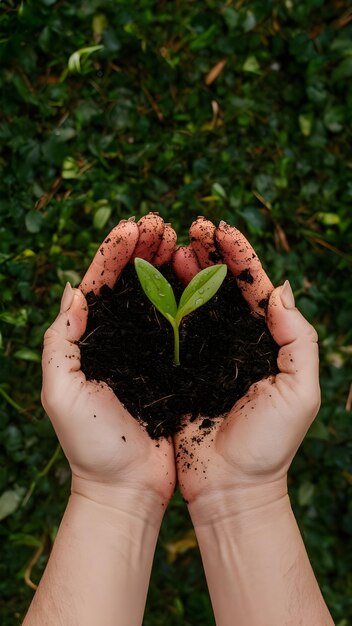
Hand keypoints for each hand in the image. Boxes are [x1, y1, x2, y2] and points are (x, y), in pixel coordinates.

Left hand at [42, 214, 176, 513]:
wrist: (128, 487)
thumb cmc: (91, 445)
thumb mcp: (61, 393)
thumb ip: (59, 344)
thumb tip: (73, 291)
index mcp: (88, 341)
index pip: (100, 284)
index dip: (114, 252)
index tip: (132, 227)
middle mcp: (118, 340)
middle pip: (130, 282)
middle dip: (143, 248)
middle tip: (161, 224)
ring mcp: (147, 351)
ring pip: (158, 295)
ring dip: (168, 264)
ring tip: (182, 239)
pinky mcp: (174, 366)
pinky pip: (183, 323)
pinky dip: (191, 297)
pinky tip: (202, 277)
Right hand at [172, 217, 319, 519]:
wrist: (231, 488)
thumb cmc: (271, 446)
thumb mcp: (299, 393)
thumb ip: (300, 341)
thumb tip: (281, 289)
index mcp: (267, 342)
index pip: (254, 287)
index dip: (240, 255)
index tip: (222, 228)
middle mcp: (235, 342)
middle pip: (223, 286)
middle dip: (210, 252)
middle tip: (193, 227)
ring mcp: (205, 353)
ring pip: (195, 299)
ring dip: (185, 269)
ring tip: (173, 245)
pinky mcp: (179, 368)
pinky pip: (170, 327)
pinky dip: (163, 301)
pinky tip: (153, 281)